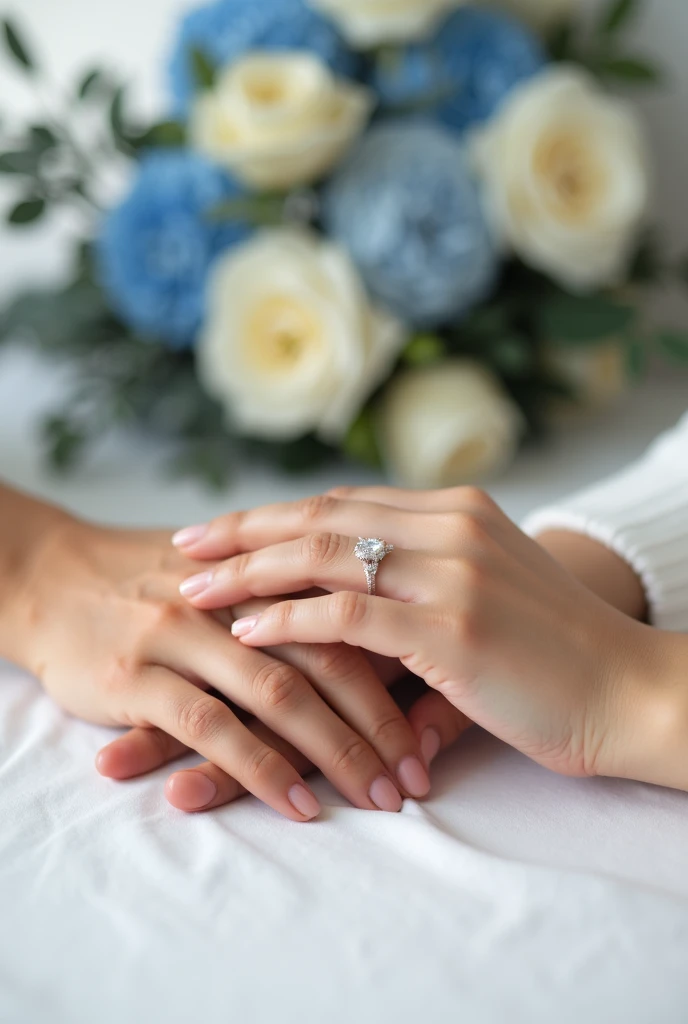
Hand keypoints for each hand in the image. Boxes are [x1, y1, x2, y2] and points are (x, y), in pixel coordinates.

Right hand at [12, 515, 438, 818]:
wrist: (52, 575)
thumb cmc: (154, 582)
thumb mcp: (232, 574)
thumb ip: (299, 598)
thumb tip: (386, 642)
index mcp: (267, 567)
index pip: (354, 611)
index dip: (405, 664)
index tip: (445, 715)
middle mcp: (235, 595)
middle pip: (330, 655)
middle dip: (383, 720)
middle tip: (421, 776)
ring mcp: (186, 632)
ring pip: (279, 692)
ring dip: (337, 751)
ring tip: (381, 800)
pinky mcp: (139, 674)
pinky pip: (212, 726)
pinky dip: (260, 768)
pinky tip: (298, 805)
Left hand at [176, 486, 650, 781]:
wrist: (627, 692)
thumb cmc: (554, 656)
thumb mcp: (487, 594)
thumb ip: (418, 587)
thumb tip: (347, 611)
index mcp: (458, 509)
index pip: (345, 501)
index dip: (277, 515)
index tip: (224, 529)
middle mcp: (451, 525)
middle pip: (322, 515)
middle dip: (245, 530)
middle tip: (186, 546)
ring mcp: (452, 571)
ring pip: (325, 554)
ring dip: (250, 570)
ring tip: (194, 588)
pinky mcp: (451, 625)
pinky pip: (348, 612)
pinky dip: (289, 618)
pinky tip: (247, 630)